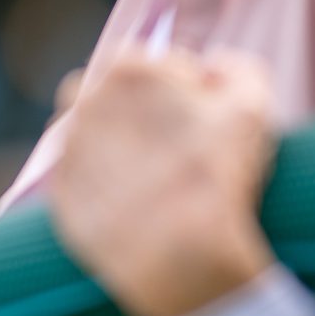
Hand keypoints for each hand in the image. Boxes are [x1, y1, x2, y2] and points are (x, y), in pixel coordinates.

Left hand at [46, 50, 279, 315]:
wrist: (182, 253)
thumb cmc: (220, 174)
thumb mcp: (252, 107)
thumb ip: (237, 68)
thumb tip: (214, 64)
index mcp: (126, 72)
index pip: (149, 62)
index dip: (178, 86)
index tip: (198, 117)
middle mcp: (85, 104)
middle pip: (109, 94)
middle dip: (136, 110)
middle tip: (172, 145)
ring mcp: (68, 151)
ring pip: (89, 137)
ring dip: (115, 146)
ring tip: (153, 176)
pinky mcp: (61, 196)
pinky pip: (81, 182)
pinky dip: (102, 188)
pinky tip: (135, 205)